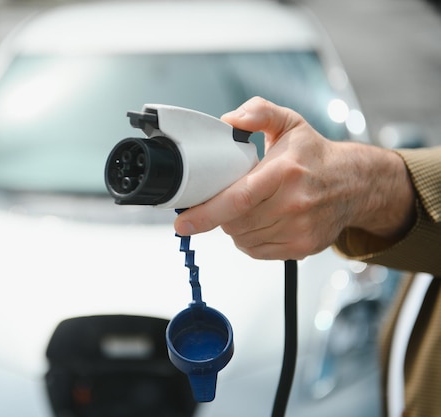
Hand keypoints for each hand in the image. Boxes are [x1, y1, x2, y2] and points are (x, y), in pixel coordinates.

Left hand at [174, 97, 415, 259]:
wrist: (354, 183)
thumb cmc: (315, 155)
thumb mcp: (288, 122)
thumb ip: (258, 111)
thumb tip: (229, 120)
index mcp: (285, 171)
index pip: (237, 199)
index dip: (206, 213)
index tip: (183, 222)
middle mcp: (295, 203)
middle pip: (236, 222)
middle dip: (220, 215)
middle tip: (225, 199)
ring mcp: (300, 228)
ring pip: (243, 239)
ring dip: (234, 227)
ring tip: (247, 207)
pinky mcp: (302, 247)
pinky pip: (257, 251)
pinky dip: (248, 240)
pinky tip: (258, 221)